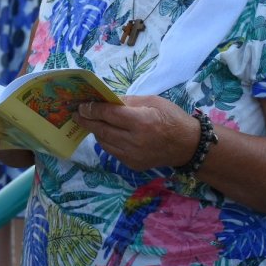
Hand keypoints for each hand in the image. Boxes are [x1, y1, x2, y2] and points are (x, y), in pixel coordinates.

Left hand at [75, 95, 198, 171]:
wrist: (188, 146)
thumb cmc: (172, 118)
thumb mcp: (152, 101)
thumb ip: (128, 101)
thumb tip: (107, 100)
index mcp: (141, 122)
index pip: (109, 115)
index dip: (92, 109)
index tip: (81, 105)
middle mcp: (135, 141)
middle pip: (103, 130)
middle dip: (87, 121)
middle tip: (77, 114)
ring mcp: (133, 156)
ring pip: (104, 143)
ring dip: (96, 132)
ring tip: (89, 122)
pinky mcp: (133, 165)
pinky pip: (112, 152)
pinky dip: (106, 142)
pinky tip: (106, 134)